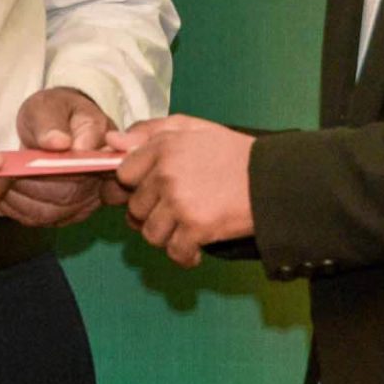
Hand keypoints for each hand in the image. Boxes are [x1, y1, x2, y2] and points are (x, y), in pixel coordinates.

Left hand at [0, 87, 115, 227]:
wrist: (54, 124)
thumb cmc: (52, 112)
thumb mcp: (46, 106)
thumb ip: (50, 122)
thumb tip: (60, 143)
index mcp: (102, 136)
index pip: (86, 162)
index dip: (55, 168)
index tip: (27, 163)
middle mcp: (104, 169)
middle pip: (70, 191)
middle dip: (32, 185)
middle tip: (6, 176)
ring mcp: (92, 193)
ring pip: (57, 210)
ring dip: (24, 201)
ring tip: (2, 185)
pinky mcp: (76, 210)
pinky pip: (50, 219)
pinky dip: (23, 211)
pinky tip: (7, 197)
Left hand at [106, 116, 254, 266]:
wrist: (272, 179)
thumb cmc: (232, 152)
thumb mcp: (191, 128)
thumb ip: (149, 131)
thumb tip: (111, 143)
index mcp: (163, 147)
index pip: (123, 174)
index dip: (133, 185)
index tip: (148, 190)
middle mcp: (166, 174)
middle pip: (135, 208)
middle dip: (150, 212)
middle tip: (173, 210)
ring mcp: (179, 203)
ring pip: (149, 233)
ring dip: (166, 235)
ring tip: (184, 228)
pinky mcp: (195, 229)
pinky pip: (174, 252)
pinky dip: (184, 256)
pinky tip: (195, 249)